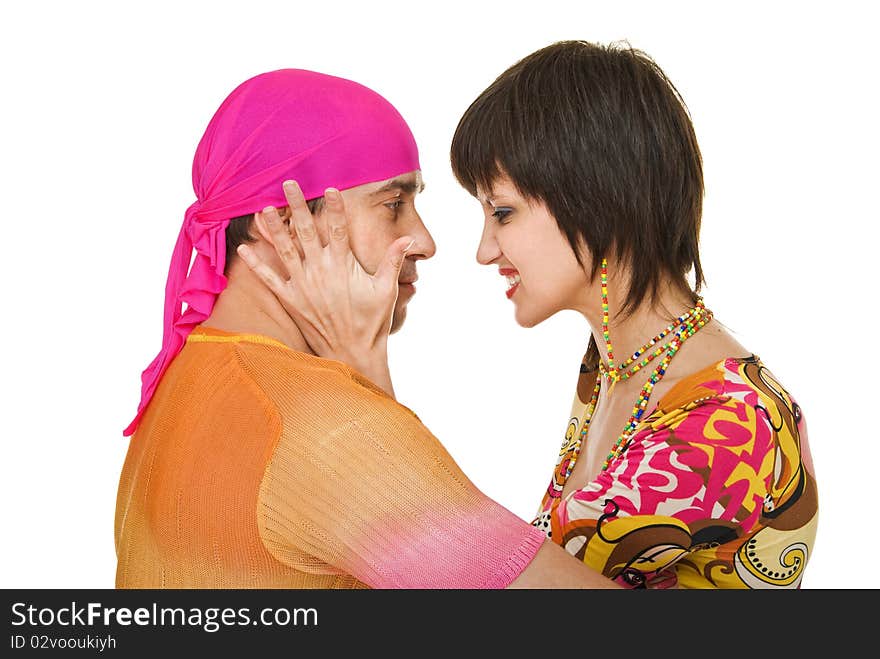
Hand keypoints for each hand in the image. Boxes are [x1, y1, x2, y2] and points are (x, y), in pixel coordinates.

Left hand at [236, 180, 412, 395]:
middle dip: (296, 205)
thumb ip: (392, 261)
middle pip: (305, 231)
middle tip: (288, 183)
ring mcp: (302, 286)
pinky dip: (256, 264)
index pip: (337, 229)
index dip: (334, 208)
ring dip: (273, 227)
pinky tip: (244, 248)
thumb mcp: (387, 290)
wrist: (352, 354)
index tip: (329, 188)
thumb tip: (408, 239)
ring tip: (264, 207)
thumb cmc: (372, 322)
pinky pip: (269, 279)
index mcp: (343, 266)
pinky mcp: (290, 300)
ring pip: (284, 249)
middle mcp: (320, 272)